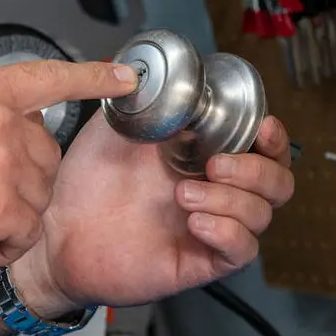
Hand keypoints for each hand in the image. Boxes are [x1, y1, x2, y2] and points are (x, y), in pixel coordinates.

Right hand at [0, 61, 137, 265]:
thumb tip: (5, 122)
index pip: (50, 78)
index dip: (94, 78)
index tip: (126, 78)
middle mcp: (0, 121)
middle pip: (45, 152)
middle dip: (24, 176)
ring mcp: (4, 164)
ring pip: (39, 193)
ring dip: (15, 212)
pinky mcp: (2, 208)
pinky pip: (27, 230)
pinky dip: (9, 244)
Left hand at [5, 113, 293, 316]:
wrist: (58, 229)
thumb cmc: (87, 181)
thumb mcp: (119, 124)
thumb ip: (151, 99)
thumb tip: (175, 74)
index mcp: (204, 156)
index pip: (264, 148)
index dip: (273, 138)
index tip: (262, 126)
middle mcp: (214, 192)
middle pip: (278, 184)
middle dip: (257, 170)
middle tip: (215, 164)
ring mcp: (210, 226)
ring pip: (261, 216)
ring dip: (231, 200)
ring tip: (184, 195)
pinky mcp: (199, 261)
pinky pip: (241, 251)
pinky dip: (227, 232)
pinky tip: (195, 221)